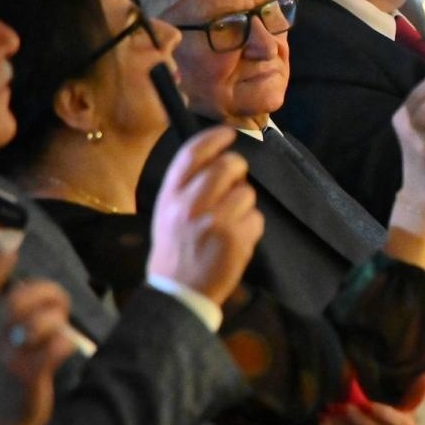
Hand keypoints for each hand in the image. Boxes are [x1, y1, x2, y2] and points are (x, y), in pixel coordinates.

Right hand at [0, 249, 76, 424]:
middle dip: (46, 291)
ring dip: (57, 317)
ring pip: (38, 322)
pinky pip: (56, 347)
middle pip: (18, 301)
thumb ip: (10, 316)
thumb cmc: (10, 373)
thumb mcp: (0, 342)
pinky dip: (67, 341)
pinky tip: (67, 346)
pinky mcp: (29, 375)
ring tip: (61, 325)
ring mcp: (11, 358)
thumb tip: (37, 287)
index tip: (9, 252)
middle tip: (59, 300)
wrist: (3, 420)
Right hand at [147, 126, 263, 307]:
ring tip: (231, 222)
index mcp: (171, 195)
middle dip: (238, 169)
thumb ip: (186, 186)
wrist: (177, 291)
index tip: (228, 133)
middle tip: (236, 180)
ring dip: (245, 204)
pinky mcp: (234, 239)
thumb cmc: (175, 249)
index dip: (214, 138)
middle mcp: (190, 204)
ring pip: (247, 193)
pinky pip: (256, 218)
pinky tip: (236, 241)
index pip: (193, 153)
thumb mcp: (167, 212)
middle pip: (229, 166)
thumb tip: (216, 158)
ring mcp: (214, 221)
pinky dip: (251, 227)